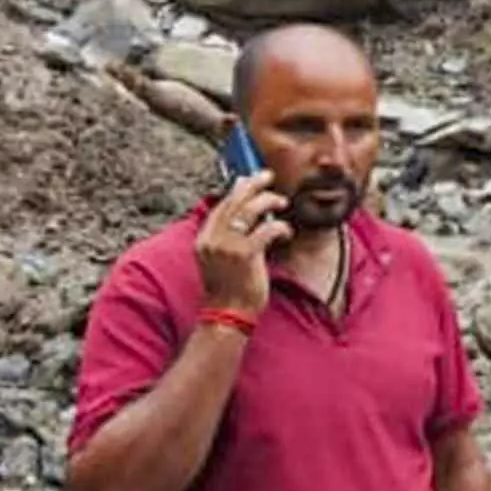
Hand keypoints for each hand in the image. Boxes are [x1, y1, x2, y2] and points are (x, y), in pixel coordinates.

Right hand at [194, 172, 282, 313]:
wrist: (227, 314)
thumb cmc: (228, 288)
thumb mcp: (220, 258)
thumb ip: (227, 235)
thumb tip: (241, 211)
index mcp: (204, 239)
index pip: (221, 204)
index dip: (237, 188)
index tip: (250, 179)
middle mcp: (212, 239)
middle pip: (234, 201)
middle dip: (253, 184)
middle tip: (268, 176)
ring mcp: (227, 246)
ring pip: (250, 209)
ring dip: (269, 201)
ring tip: (281, 202)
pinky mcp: (245, 254)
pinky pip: (267, 229)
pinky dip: (280, 227)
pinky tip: (286, 231)